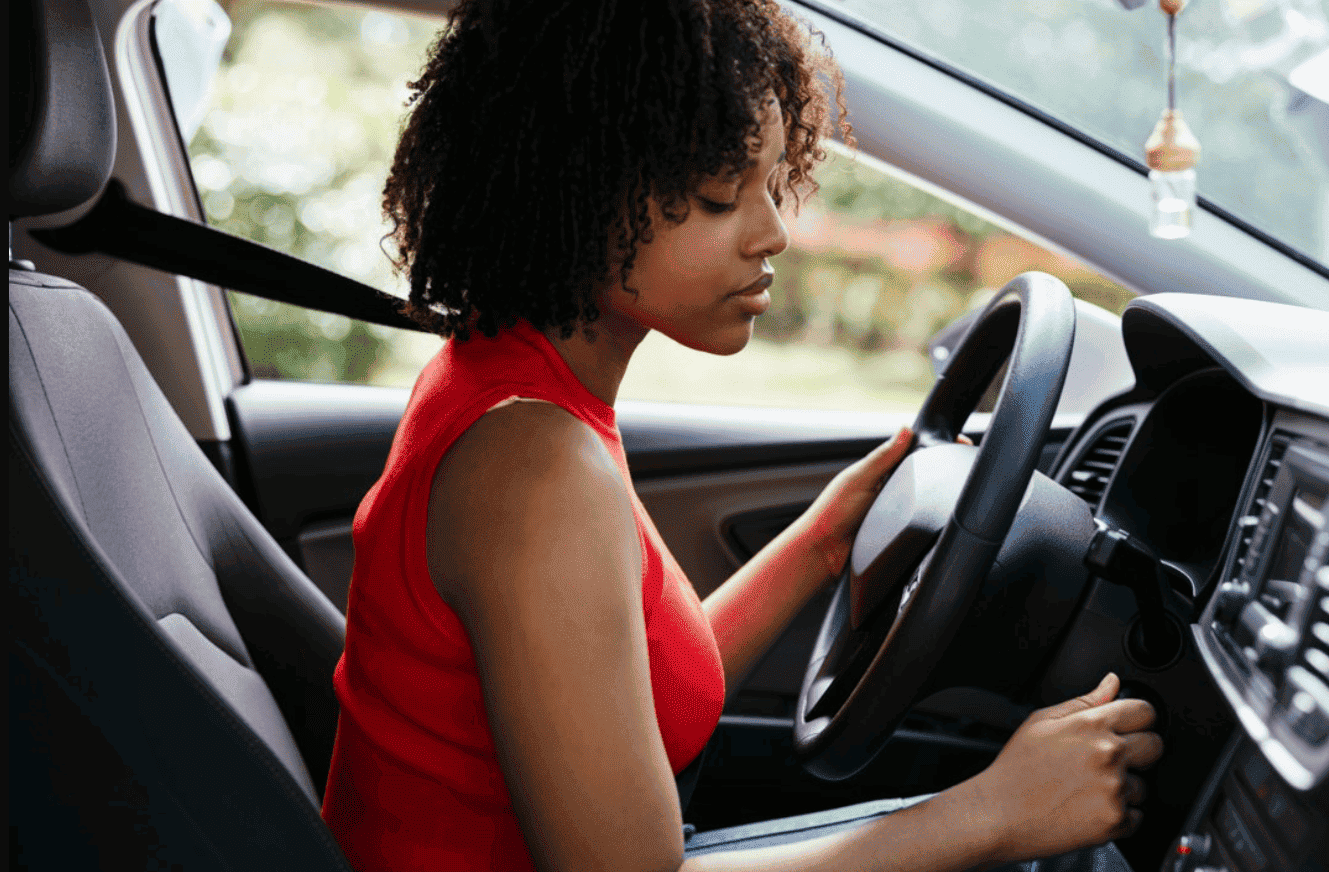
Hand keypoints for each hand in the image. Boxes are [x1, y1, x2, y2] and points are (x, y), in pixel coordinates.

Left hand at [803, 426, 971, 578]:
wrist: (825, 552)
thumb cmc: (832, 513)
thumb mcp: (859, 478)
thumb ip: (882, 457)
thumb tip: (905, 429)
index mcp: (879, 471)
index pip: (911, 452)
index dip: (933, 447)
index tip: (958, 442)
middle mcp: (887, 489)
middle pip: (922, 475)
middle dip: (939, 471)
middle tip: (960, 464)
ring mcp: (894, 510)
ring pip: (923, 500)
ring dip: (935, 497)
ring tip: (950, 489)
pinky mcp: (896, 530)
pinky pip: (918, 521)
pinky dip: (928, 518)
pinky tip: (936, 516)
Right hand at [967, 673, 1163, 863]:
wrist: (999, 814)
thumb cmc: (1016, 770)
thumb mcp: (1041, 722)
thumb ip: (1084, 701)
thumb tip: (1111, 683)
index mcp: (1091, 725)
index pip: (1144, 711)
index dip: (1137, 718)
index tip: (1130, 726)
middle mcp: (1108, 755)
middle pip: (1155, 746)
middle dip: (1139, 750)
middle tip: (1109, 760)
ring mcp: (1114, 789)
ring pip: (1143, 784)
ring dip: (1124, 788)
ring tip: (1088, 789)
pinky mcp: (1115, 821)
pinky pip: (1136, 816)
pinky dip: (1119, 815)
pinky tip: (1089, 808)